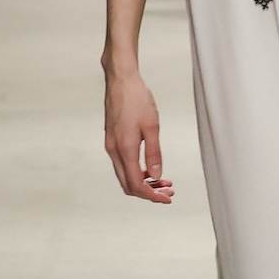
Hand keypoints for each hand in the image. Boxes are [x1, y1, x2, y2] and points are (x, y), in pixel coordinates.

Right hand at [104, 65, 172, 202]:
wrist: (121, 80)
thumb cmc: (137, 99)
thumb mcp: (152, 126)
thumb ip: (154, 153)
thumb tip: (157, 175)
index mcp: (124, 149)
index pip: (136, 184)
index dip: (152, 195)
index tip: (166, 198)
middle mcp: (114, 151)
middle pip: (128, 185)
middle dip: (148, 192)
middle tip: (168, 192)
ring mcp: (111, 146)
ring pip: (125, 175)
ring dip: (143, 182)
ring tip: (163, 181)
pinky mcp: (112, 140)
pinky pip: (123, 164)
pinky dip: (137, 171)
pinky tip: (150, 168)